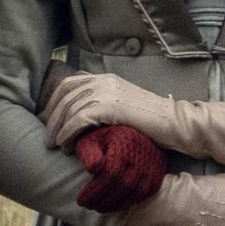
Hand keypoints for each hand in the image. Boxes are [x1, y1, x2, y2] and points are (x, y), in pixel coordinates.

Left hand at [44, 69, 224, 167]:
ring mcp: (106, 91)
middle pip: (64, 94)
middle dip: (52, 117)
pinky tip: (68, 146)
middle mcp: (104, 80)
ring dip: (58, 129)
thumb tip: (83, 119)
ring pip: (69, 108)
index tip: (51, 120)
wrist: (175, 124)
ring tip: (56, 146)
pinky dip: (68, 134)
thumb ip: (106, 105)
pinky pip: (78, 120)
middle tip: (49, 137)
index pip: (69, 83)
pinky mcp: (109, 106)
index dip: (55, 101)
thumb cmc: (154, 122)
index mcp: (106, 78)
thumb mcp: (125, 107)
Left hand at [72, 122, 166, 213]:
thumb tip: (92, 169)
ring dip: (115, 205)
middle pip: (122, 185)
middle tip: (88, 206)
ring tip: (99, 208)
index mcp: (124, 145)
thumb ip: (89, 154)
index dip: (95, 190)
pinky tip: (114, 205)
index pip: (110, 173)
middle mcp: (142, 156)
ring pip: (134, 192)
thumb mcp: (91, 141)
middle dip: (103, 200)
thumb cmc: (104, 138)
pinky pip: (144, 194)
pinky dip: (128, 202)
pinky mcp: (157, 175)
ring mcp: (152, 167)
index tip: (81, 200)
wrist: (131, 131)